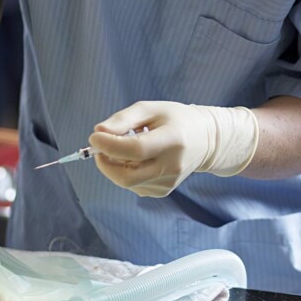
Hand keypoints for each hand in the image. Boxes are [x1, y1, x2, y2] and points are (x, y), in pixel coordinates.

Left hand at [90, 101, 258, 197]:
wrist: (206, 139)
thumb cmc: (175, 119)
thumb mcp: (150, 109)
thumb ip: (123, 119)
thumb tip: (98, 132)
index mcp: (172, 140)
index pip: (135, 150)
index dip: (109, 145)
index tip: (94, 137)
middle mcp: (172, 166)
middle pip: (127, 176)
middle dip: (105, 163)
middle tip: (99, 148)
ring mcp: (169, 182)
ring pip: (127, 182)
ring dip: (115, 166)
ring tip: (125, 147)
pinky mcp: (164, 191)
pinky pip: (134, 185)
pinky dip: (126, 172)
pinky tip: (137, 159)